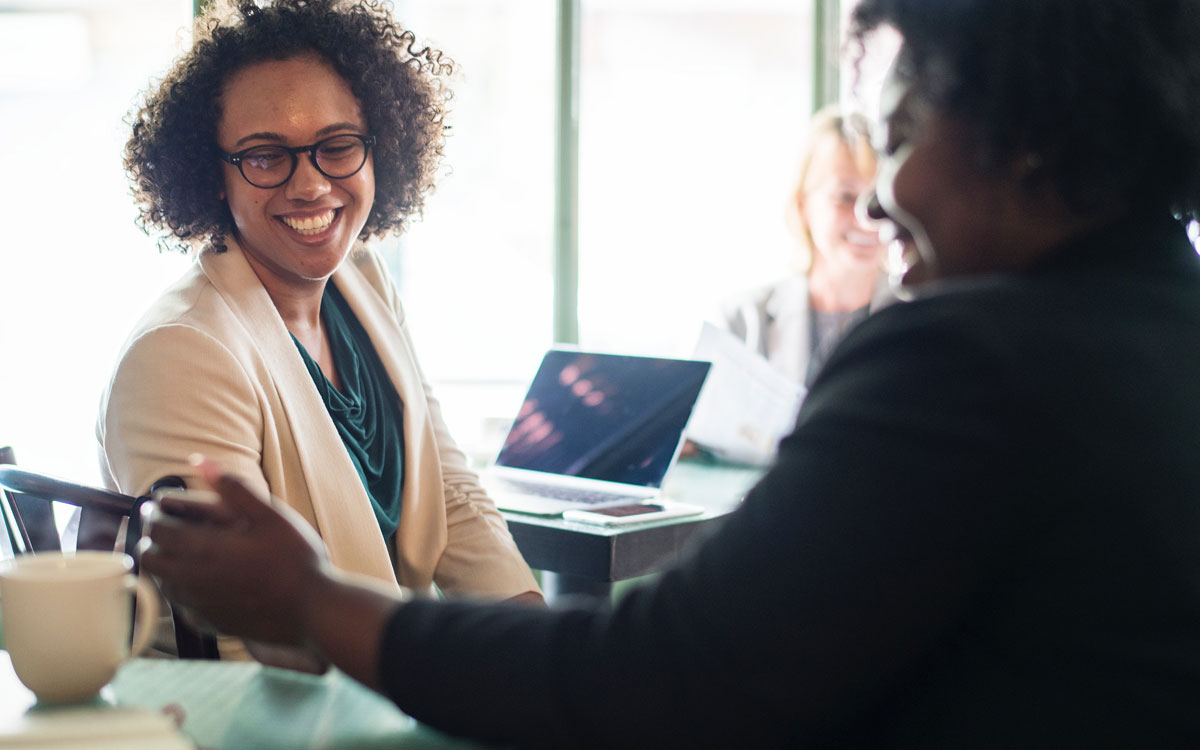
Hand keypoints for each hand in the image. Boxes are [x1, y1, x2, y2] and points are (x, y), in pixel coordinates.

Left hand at [140, 459, 328, 647]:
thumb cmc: (296, 559)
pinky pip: (180, 607)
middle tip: (163, 527)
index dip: (153, 514)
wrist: (313, 611)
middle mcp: (193, 579)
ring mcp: (200, 606)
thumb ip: (233, 487)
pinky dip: (180, 590)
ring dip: (164, 565)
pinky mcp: (210, 624)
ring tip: (179, 551)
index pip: (157, 529)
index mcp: (204, 549)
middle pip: (150, 559)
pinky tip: (199, 582)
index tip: (157, 506)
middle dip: (151, 539)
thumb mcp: (271, 515)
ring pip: (162, 584)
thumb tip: (199, 461)